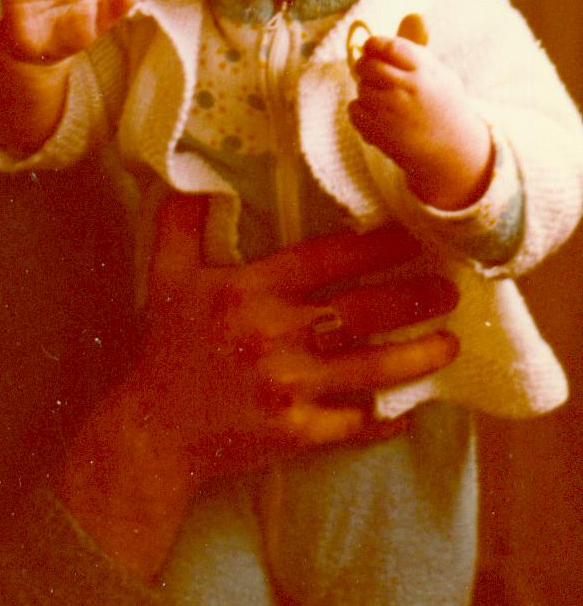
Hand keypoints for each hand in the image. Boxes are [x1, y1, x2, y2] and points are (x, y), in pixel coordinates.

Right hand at [136, 193, 458, 475]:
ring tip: (451, 343)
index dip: (372, 246)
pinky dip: (386, 418)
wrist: (155, 432)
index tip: (410, 237)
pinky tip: (412, 410)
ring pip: (371, 368)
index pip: (325, 260)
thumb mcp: (166, 274)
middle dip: (413, 299)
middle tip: (449, 289)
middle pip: (362, 311)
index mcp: (251, 291)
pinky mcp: (297, 432)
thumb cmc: (167, 346)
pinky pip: (354, 423)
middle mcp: (276, 335)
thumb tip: (193, 172)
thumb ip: (181, 220)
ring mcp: (291, 387)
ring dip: (417, 356)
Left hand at [349, 14, 492, 208]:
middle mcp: (408, 89)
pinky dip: (361, 110)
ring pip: (361, 87)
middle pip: (368, 65)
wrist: (453, 152)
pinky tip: (378, 115)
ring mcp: (392, 112)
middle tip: (372, 71)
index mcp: (424, 71)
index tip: (373, 47)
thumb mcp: (437, 73)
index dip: (375, 44)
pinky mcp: (380, 133)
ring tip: (384, 98)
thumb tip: (413, 14)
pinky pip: (354, 110)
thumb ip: (417, 47)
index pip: (390, 47)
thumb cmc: (442, 105)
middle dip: (365, 65)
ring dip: (366, 89)